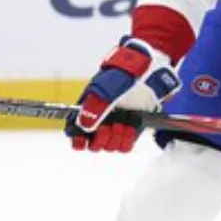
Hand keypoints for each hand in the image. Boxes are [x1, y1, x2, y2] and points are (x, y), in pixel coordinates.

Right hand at [65, 37, 179, 152]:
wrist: (147, 73)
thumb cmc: (122, 77)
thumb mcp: (106, 89)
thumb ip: (94, 107)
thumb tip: (84, 126)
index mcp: (86, 110)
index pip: (74, 132)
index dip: (76, 138)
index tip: (83, 138)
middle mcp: (99, 122)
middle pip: (93, 145)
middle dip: (102, 137)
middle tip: (108, 125)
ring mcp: (114, 128)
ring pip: (110, 147)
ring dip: (117, 135)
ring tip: (124, 117)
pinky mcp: (130, 132)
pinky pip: (124, 147)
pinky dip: (127, 138)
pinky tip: (131, 124)